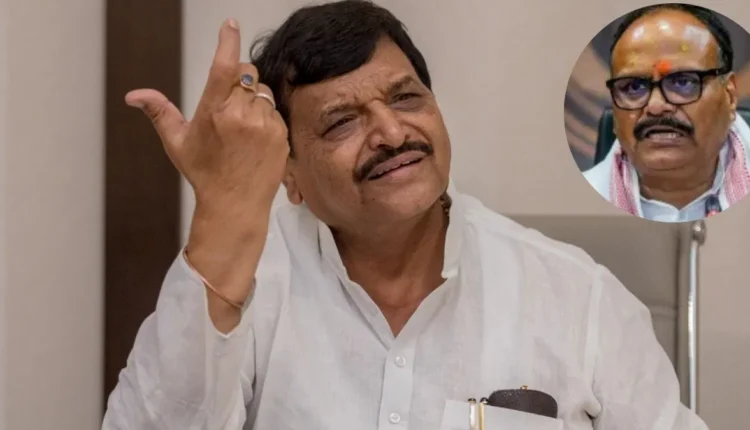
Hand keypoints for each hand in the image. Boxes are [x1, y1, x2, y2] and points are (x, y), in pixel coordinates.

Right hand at [125, 19, 287, 329]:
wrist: (235, 205)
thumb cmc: (205, 173)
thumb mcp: (177, 142)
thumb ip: (159, 112)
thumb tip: (134, 95)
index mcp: (214, 111)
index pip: (224, 65)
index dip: (227, 41)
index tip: (230, 25)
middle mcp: (241, 115)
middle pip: (247, 73)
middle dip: (239, 78)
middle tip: (230, 100)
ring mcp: (264, 125)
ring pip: (263, 91)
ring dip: (253, 99)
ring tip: (241, 127)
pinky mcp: (281, 135)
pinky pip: (275, 111)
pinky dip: (266, 116)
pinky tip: (255, 138)